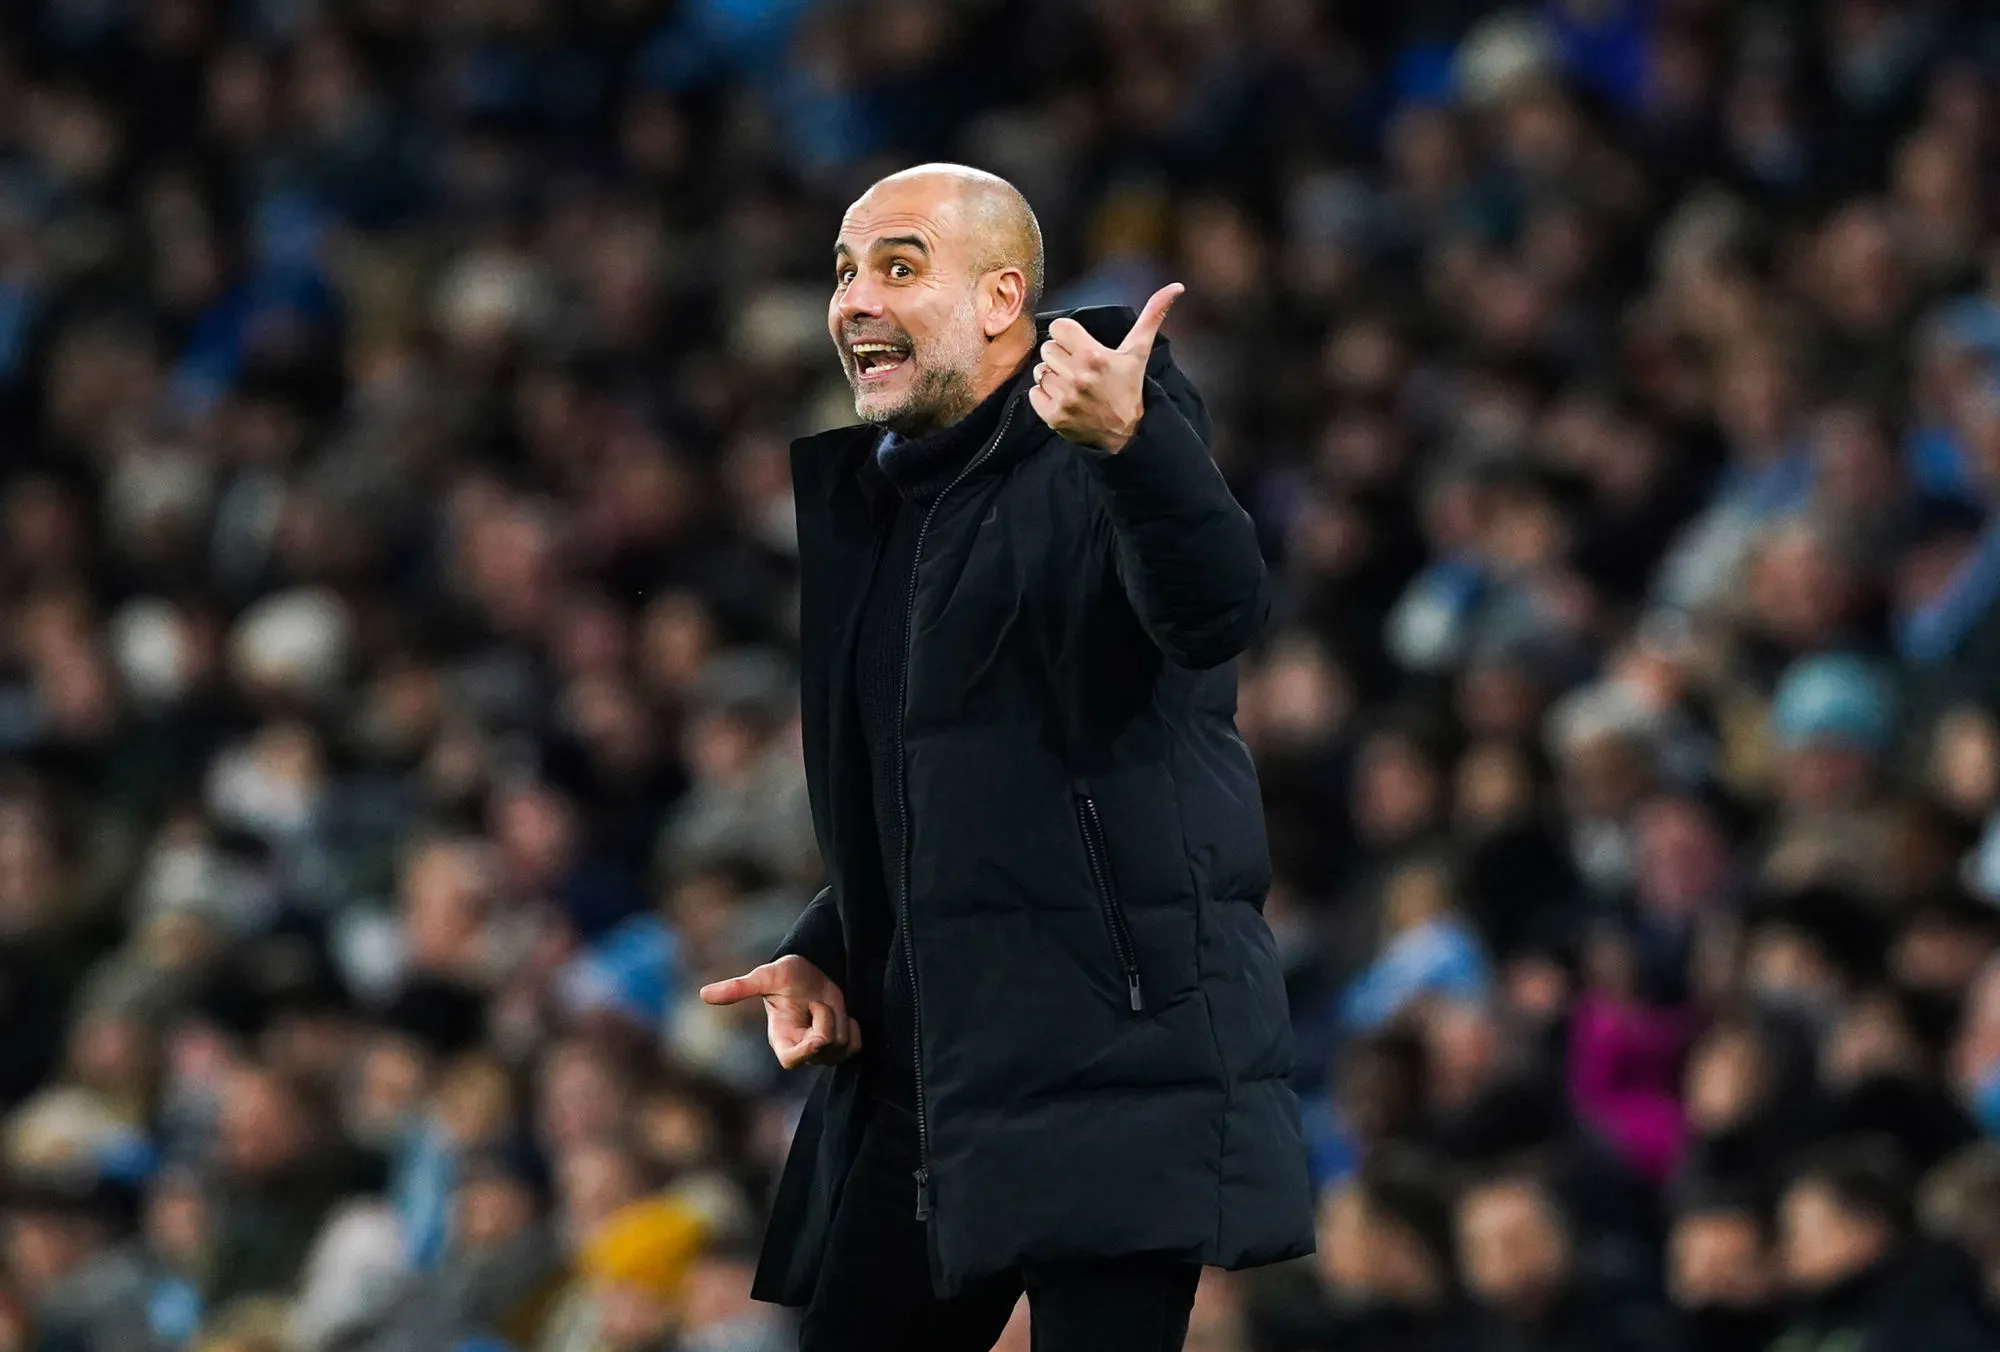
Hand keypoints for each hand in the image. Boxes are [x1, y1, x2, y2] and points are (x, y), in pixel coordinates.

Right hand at [699, 955, 860, 1069]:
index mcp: (781, 1038)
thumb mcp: (765, 978)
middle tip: (816, 1001)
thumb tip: (703, 993)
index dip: (806, 1052)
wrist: (814, 967)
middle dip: (827, 1020)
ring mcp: (822, 1050)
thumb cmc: (787, 974)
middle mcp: (801, 1048)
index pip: (792, 1061)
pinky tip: (842, 1014)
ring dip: (840, 1018)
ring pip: (841, 1046)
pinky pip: (855, 1046)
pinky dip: (854, 1027)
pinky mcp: (841, 1045)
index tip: (817, 1036)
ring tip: (823, 1004)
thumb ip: (739, 988)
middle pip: (824, 1049)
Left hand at [1030, 283, 1181, 453]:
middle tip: (1078, 367)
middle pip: (1047, 348)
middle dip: (1061, 355)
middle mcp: (1077, 376)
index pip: (1058, 328)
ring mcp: (1064, 398)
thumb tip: (1176, 286)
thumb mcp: (1138, 352)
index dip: (1067, 335)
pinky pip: (1033, 393)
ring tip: (1072, 384)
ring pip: (1040, 370)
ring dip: (1053, 375)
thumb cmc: (1129, 387)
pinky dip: (1044, 395)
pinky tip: (1064, 398)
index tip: (1079, 346)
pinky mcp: (1053, 416)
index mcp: (1093, 355)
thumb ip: (1152, 315)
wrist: (1126, 433)